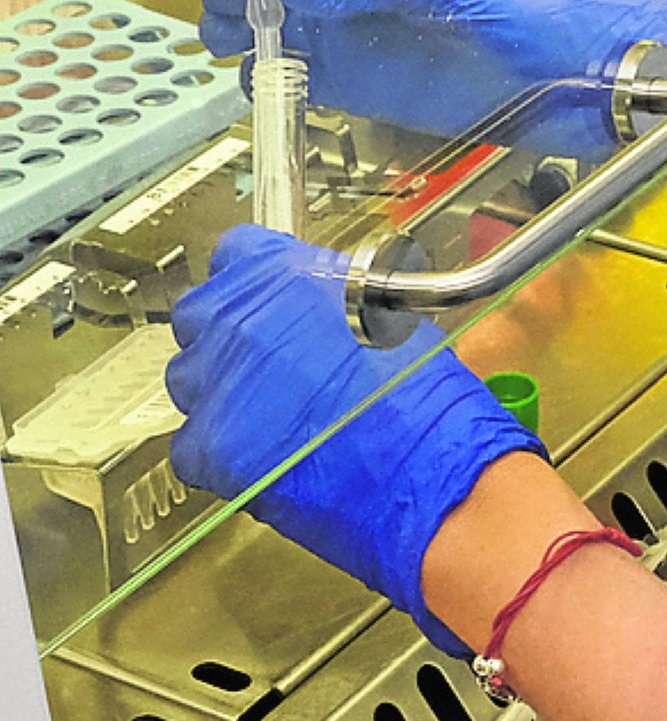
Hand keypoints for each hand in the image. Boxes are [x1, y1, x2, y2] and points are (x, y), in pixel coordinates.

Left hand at [167, 224, 542, 650]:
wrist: (424, 467)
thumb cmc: (421, 394)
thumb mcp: (385, 312)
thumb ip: (329, 303)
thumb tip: (316, 314)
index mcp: (284, 274)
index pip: (235, 253)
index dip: (250, 280)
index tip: (263, 300)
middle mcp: (239, 319)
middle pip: (199, 315)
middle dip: (225, 337)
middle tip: (266, 365)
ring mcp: (217, 382)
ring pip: (189, 380)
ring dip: (219, 392)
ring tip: (267, 418)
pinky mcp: (209, 446)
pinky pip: (191, 442)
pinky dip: (217, 451)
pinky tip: (261, 458)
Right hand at [190, 0, 666, 148]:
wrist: (584, 70)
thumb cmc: (538, 3)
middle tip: (225, 8)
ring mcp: (357, 28)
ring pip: (273, 21)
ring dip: (244, 28)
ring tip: (233, 40)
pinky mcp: (363, 81)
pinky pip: (298, 72)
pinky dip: (270, 77)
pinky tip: (263, 80)